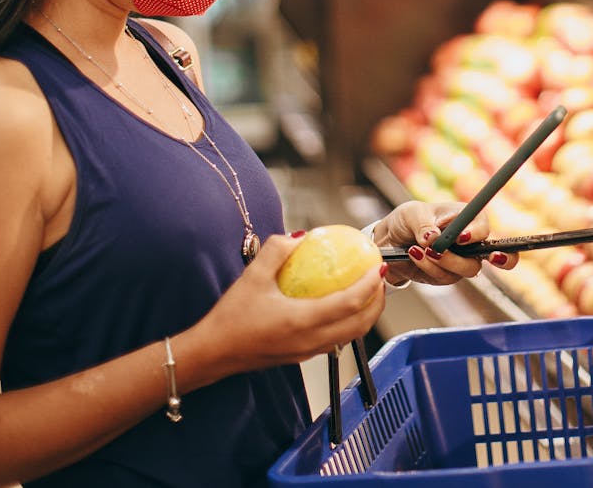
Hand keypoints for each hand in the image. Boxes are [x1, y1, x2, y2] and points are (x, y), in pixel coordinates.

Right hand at [197, 233, 386, 373]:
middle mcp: (311, 340)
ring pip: (351, 335)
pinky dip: (348, 323)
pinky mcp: (302, 356)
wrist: (213, 353)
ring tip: (367, 291)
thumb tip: (300, 236)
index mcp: (302, 321)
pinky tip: (339, 305)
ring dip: (365, 314)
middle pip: (360, 324)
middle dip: (377, 302)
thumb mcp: (252, 277)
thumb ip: (277, 251)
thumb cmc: (230, 318)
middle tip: (379, 278)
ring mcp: (308, 351)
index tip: (378, 267)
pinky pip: (336, 339)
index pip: (350, 303)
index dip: (370, 285)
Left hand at [375, 200, 518, 286]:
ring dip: (444, 262)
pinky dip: (428, 267)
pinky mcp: (447, 275)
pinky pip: (445, 277)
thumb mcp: (411, 214)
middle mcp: (468, 240)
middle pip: (488, 253)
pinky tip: (414, 254)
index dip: (477, 233)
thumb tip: (432, 238)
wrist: (390, 241)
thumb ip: (422, 225)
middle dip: (488, 258)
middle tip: (476, 258)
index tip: (460, 237)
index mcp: (465, 218)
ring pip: (467, 269)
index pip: (483, 225)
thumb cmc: (408, 220)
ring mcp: (460, 260)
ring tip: (418, 249)